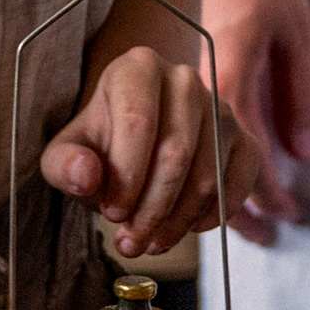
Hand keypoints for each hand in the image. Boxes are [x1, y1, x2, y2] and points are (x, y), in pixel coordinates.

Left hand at [40, 46, 259, 256]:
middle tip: (131, 241)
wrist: (135, 146)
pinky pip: (238, 182)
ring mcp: (220, 108)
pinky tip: (187, 228)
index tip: (112, 212)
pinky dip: (214, 215)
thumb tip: (87, 176)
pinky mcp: (244, 139)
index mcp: (138, 67)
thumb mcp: (65, 155)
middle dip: (152, 208)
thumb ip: (64, 164)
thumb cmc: (100, 147)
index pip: (138, 121)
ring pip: (207, 175)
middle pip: (176, 153)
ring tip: (151, 242)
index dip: (126, 175)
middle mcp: (184, 79)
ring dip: (178, 221)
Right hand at [200, 0, 309, 244]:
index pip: (247, 155)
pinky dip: (194, 165)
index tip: (286, 219)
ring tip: (229, 223)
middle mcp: (201, 89)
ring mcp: (185, 84)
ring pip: (192, 156)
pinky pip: (184, 133)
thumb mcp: (298, 34)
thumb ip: (296, 96)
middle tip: (259, 237)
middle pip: (211, 167)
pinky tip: (203, 182)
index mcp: (231, 79)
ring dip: (204, 195)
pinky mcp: (178, 77)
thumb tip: (301, 151)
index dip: (266, 194)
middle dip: (233, 210)